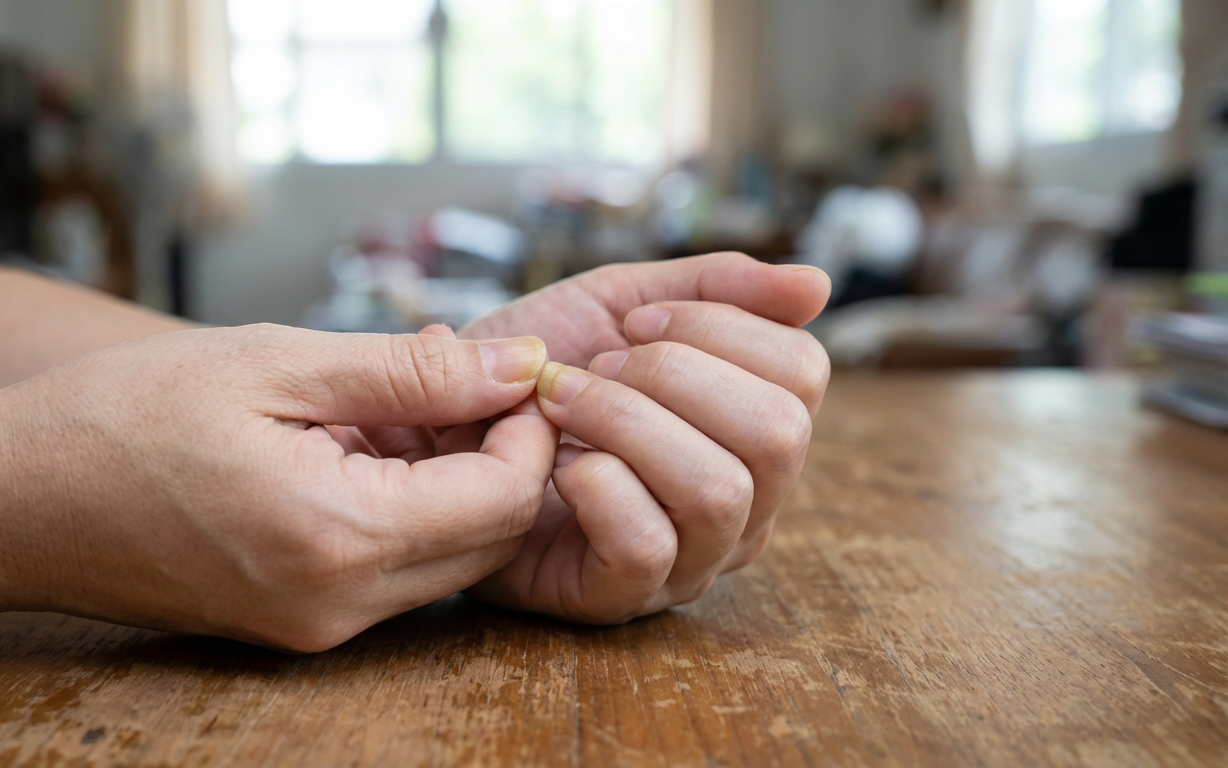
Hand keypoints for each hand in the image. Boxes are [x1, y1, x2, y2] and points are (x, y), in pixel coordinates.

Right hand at [0, 325, 556, 650]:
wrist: (11, 501)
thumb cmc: (125, 416)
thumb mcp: (275, 363)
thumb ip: (411, 371)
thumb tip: (519, 365)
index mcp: (339, 537)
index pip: (505, 500)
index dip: (529, 430)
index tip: (509, 370)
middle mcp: (339, 605)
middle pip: (488, 540)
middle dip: (499, 455)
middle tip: (457, 380)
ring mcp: (316, 627)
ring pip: (446, 560)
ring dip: (451, 481)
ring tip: (395, 404)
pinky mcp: (296, 625)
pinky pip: (391, 573)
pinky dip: (403, 508)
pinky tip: (358, 445)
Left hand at [459, 253, 831, 622]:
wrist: (437, 426)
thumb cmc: (538, 373)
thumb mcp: (620, 304)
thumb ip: (715, 288)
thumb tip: (819, 284)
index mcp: (752, 428)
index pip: (803, 374)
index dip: (720, 328)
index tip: (634, 324)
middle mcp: (744, 501)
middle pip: (778, 433)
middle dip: (674, 376)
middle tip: (597, 366)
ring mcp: (690, 557)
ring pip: (719, 490)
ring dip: (624, 423)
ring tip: (559, 405)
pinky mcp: (623, 596)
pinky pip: (650, 546)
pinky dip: (596, 485)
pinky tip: (555, 467)